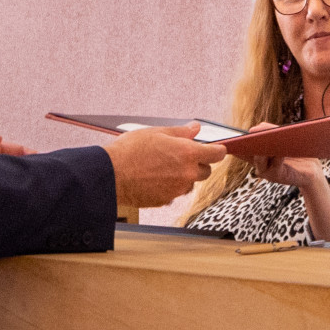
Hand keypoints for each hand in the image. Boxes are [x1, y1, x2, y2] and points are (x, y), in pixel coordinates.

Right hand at [100, 123, 223, 210]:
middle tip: (180, 156)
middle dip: (198, 164)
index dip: (218, 151)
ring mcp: (177, 189)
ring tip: (161, 167)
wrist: (111, 175)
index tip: (217, 149)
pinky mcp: (166, 200)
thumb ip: (180, 132)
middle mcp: (187, 173)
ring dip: (183, 176)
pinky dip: (169, 186)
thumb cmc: (130, 151)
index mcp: (188, 153)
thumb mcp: (156, 132)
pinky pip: (174, 193)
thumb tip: (195, 128)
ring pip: (189, 183)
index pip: (217, 154)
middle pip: (206, 171)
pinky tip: (153, 178)